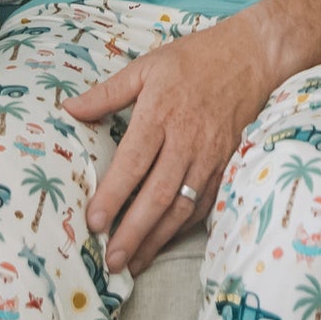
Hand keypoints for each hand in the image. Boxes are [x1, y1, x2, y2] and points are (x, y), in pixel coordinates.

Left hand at [70, 14, 272, 275]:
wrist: (252, 55)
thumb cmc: (194, 59)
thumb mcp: (147, 66)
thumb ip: (107, 93)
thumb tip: (68, 110)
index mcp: (161, 113)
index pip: (134, 161)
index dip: (114, 194)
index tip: (93, 222)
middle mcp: (186, 139)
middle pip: (157, 194)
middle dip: (133, 232)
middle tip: (110, 261)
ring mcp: (209, 155)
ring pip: (181, 206)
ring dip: (156, 239)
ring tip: (133, 264)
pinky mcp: (225, 163)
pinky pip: (204, 202)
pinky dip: (183, 226)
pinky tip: (164, 241)